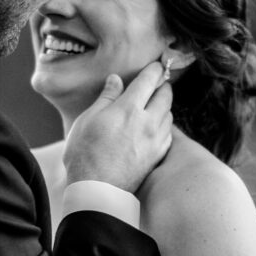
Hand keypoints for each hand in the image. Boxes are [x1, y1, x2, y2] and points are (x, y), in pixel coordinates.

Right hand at [64, 61, 172, 192]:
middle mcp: (148, 122)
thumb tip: (116, 80)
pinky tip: (154, 128)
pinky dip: (164, 126)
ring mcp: (155, 141)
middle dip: (162, 86)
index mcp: (129, 109)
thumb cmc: (85, 154)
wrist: (96, 190)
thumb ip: (106, 98)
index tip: (156, 66)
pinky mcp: (157, 156)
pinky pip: (168, 135)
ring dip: (164, 107)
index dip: (155, 69)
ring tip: (154, 106)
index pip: (150, 80)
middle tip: (157, 83)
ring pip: (169, 115)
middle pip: (166, 95)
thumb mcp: (88, 120)